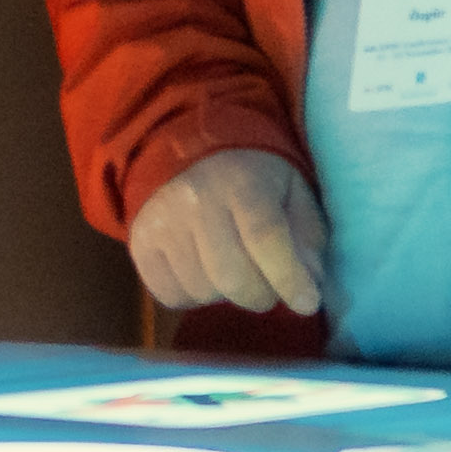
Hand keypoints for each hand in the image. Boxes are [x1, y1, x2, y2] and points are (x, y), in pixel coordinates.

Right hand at [128, 144, 329, 317]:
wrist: (183, 148)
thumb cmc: (249, 174)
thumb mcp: (292, 189)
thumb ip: (307, 235)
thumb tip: (310, 285)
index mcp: (241, 182)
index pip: (265, 238)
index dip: (288, 278)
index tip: (306, 303)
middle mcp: (196, 201)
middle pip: (231, 275)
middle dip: (260, 295)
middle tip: (268, 290)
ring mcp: (162, 223)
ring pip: (201, 290)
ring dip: (225, 296)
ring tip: (233, 274)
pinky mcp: (140, 243)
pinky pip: (170, 294)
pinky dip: (193, 297)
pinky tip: (203, 276)